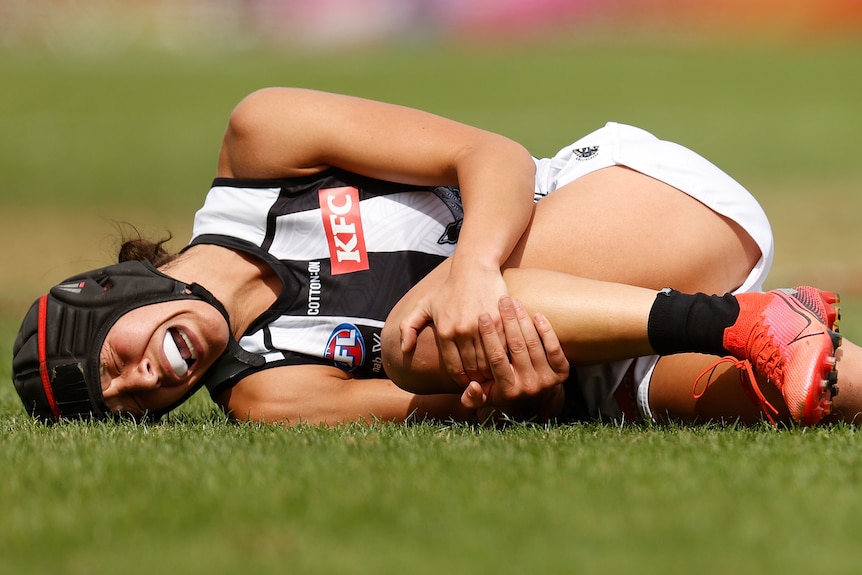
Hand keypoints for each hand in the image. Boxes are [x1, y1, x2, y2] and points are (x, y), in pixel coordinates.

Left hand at [400, 266, 507, 385]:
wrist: (474, 268)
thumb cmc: (448, 289)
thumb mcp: (424, 305)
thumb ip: (408, 326)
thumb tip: (404, 349)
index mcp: (444, 331)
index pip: (454, 368)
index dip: (461, 380)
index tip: (467, 384)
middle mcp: (461, 330)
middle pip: (472, 367)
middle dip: (477, 379)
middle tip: (483, 383)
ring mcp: (481, 326)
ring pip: (488, 360)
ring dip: (491, 371)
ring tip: (494, 375)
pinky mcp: (499, 320)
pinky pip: (502, 347)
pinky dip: (503, 357)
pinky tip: (504, 360)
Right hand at [461, 296, 568, 420]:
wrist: (535, 405)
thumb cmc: (504, 394)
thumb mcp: (485, 399)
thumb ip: (472, 397)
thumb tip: (472, 384)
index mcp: (508, 390)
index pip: (496, 357)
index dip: (489, 335)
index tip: (483, 315)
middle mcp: (528, 386)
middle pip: (516, 346)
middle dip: (508, 320)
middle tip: (502, 300)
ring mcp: (547, 380)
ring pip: (533, 343)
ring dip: (524, 319)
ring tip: (515, 302)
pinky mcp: (562, 372)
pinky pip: (554, 348)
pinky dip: (546, 330)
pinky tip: (537, 315)